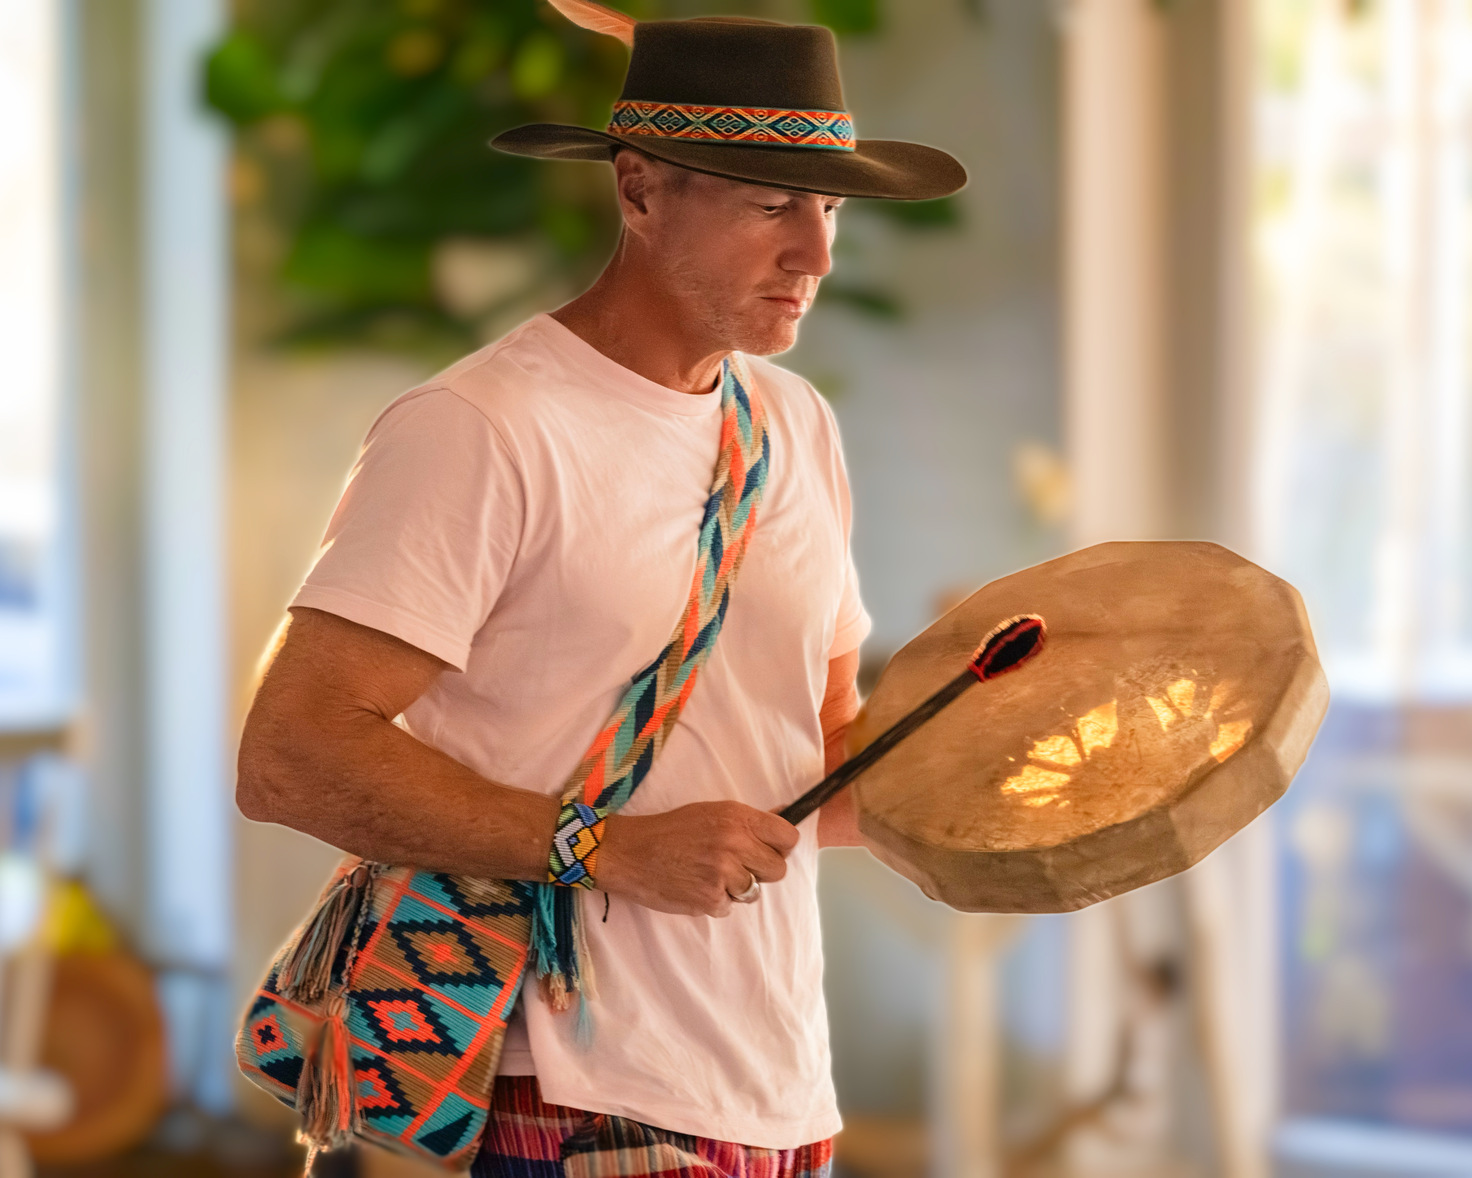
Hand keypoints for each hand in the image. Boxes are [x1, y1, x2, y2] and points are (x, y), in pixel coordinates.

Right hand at [595, 801, 799, 916]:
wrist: (631, 852)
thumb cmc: (671, 830)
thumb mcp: (711, 812)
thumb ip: (747, 821)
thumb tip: (781, 818)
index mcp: (737, 818)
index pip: (787, 837)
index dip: (781, 846)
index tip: (770, 849)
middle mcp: (734, 844)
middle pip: (778, 869)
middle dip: (761, 870)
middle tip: (738, 866)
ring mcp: (723, 874)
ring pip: (755, 892)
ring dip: (738, 888)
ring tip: (711, 875)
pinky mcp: (710, 900)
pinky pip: (729, 908)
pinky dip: (715, 901)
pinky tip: (696, 886)